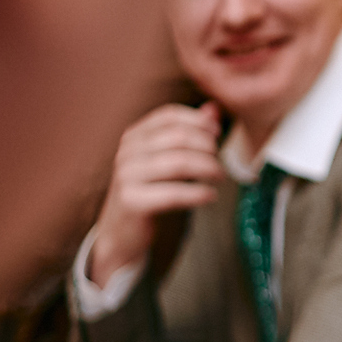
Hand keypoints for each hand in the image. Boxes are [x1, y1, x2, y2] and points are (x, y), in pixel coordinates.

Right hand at [89, 102, 223, 284]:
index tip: (218, 133)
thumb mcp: (167, 159)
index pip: (169, 115)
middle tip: (219, 161)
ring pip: (179, 163)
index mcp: (134, 136)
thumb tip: (213, 109)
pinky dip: (199, 193)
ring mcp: (126, 175)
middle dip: (207, 147)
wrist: (122, 232)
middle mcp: (127, 151)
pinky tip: (211, 196)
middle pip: (178, 137)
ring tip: (219, 177)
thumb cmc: (150, 191)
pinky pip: (174, 193)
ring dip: (208, 168)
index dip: (198, 121)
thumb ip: (189, 133)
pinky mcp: (132, 201)